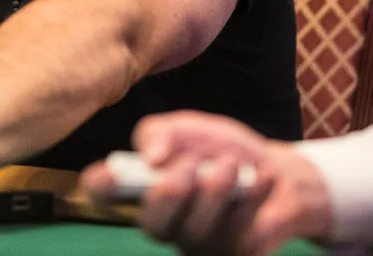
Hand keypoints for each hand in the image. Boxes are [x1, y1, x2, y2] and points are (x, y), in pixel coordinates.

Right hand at [80, 113, 331, 255]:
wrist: (272, 170)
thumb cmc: (217, 149)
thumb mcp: (187, 128)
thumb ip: (161, 133)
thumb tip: (151, 158)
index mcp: (140, 188)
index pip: (104, 195)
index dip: (100, 188)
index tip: (112, 174)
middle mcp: (162, 222)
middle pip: (152, 226)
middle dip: (170, 194)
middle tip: (192, 165)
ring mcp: (195, 244)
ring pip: (195, 233)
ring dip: (215, 191)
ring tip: (231, 163)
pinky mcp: (231, 254)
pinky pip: (235, 237)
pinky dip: (250, 200)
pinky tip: (260, 178)